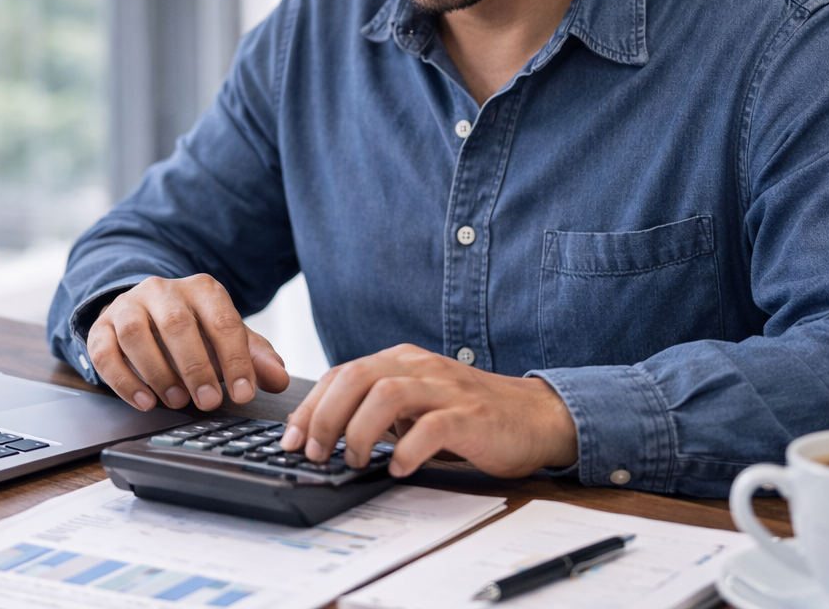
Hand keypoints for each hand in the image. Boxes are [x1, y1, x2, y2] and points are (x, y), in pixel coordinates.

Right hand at [87, 274, 290, 411]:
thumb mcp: (228, 339)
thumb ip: (255, 357)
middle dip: (194, 367)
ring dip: (157, 372)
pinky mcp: (102, 326)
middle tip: (207, 402)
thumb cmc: (196, 330)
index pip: (222, 320)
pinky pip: (105, 351)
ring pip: (136, 334)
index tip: (243, 393)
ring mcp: (128, 306)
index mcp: (202, 289)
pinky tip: (145, 401)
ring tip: (175, 401)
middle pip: (176, 324)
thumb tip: (279, 379)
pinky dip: (123, 380)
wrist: (148, 313)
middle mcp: (162, 290)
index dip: (235, 359)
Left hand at [279, 344, 577, 477]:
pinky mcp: (470, 415)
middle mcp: (420, 367)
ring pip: (386, 394)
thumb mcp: (418, 402)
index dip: (311, 406)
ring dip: (359, 432)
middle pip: (356, 377)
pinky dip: (407, 449)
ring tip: (353, 461)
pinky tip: (398, 468)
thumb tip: (325, 435)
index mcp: (402, 360)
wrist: (536, 417)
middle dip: (325, 416)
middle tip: (313, 452)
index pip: (342, 373)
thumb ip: (379, 408)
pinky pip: (431, 427)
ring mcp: (446, 389)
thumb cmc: (472, 415)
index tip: (291, 438)